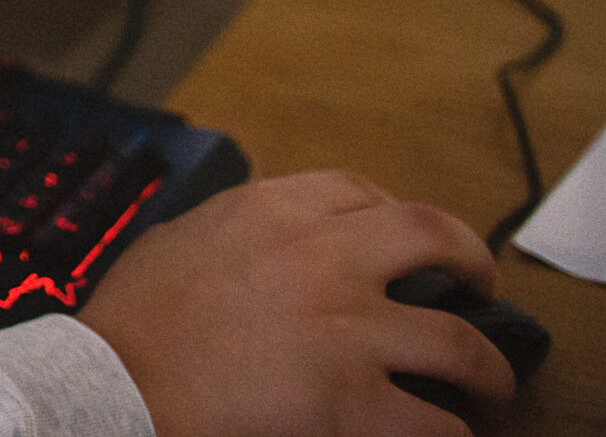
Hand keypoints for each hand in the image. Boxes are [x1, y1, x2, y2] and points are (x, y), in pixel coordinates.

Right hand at [82, 170, 516, 436]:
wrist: (113, 384)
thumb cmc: (130, 323)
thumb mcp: (177, 242)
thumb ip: (230, 233)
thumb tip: (254, 246)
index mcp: (270, 213)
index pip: (358, 192)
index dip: (392, 216)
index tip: (401, 241)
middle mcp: (322, 259)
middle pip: (433, 238)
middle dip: (472, 261)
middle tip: (478, 287)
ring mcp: (346, 331)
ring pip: (461, 343)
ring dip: (488, 369)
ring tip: (492, 386)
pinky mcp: (353, 402)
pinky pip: (436, 424)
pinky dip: (452, 433)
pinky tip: (447, 435)